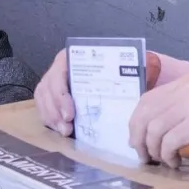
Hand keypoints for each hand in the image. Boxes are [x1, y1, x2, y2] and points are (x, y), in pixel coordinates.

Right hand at [35, 48, 161, 135]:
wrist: (119, 69)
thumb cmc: (122, 67)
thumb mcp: (126, 66)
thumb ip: (132, 69)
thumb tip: (145, 72)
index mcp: (74, 57)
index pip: (60, 74)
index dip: (62, 95)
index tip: (71, 114)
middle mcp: (61, 67)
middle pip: (48, 89)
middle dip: (55, 110)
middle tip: (67, 128)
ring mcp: (54, 80)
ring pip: (43, 98)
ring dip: (51, 117)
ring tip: (65, 132)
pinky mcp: (53, 94)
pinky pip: (44, 105)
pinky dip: (50, 118)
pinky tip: (61, 130)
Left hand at [128, 73, 188, 167]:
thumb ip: (180, 107)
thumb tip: (149, 127)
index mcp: (188, 81)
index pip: (148, 99)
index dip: (137, 122)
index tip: (138, 140)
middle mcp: (188, 88)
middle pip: (146, 114)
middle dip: (139, 138)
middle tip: (145, 155)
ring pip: (155, 130)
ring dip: (154, 150)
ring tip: (164, 160)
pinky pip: (170, 142)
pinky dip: (168, 156)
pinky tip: (177, 163)